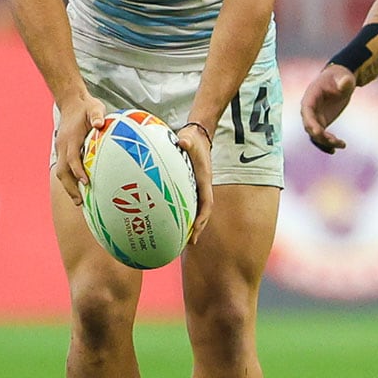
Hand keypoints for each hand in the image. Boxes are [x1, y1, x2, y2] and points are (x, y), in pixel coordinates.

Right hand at [52, 94, 105, 203]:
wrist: (71, 102)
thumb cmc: (86, 107)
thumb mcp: (94, 107)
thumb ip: (97, 115)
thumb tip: (100, 124)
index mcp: (71, 138)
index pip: (71, 157)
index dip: (77, 170)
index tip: (85, 182)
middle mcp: (63, 146)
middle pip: (62, 171)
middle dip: (69, 187)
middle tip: (79, 201)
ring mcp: (61, 149)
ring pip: (60, 172)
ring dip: (68, 187)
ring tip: (78, 201)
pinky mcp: (62, 151)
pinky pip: (63, 169)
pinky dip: (69, 180)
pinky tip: (78, 190)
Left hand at [174, 121, 214, 242]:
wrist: (197, 135)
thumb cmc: (192, 138)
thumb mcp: (189, 138)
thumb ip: (186, 141)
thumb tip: (182, 142)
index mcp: (204, 180)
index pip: (206, 204)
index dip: (202, 218)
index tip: (196, 230)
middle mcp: (202, 186)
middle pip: (202, 212)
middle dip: (198, 228)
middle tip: (189, 243)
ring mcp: (197, 187)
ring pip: (195, 209)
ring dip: (191, 224)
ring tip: (181, 239)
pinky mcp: (190, 185)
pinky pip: (188, 203)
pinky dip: (183, 213)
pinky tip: (171, 220)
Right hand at [300, 63, 357, 153]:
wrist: (340, 81)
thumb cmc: (340, 77)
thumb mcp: (344, 77)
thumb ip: (345, 81)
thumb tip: (346, 82)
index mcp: (311, 95)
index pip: (307, 110)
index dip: (310, 121)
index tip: (318, 132)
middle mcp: (310, 108)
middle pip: (309, 125)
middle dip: (318, 135)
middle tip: (332, 141)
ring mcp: (315, 117)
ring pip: (315, 134)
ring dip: (326, 141)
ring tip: (341, 144)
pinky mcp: (321, 123)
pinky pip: (321, 137)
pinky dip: (327, 144)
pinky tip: (336, 149)